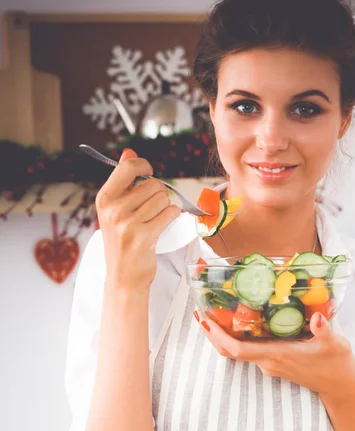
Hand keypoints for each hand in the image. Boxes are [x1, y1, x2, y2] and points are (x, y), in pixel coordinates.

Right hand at [95, 148, 180, 290]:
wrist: (123, 276)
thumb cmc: (122, 241)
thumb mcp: (115, 209)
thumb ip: (123, 180)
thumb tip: (129, 152)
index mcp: (104, 198)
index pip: (128, 167)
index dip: (144, 166)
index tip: (148, 173)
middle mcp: (113, 209)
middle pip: (153, 184)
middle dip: (158, 194)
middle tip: (150, 210)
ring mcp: (128, 223)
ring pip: (163, 198)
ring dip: (165, 208)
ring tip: (154, 220)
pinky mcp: (144, 236)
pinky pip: (170, 213)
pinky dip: (171, 217)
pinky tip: (161, 226)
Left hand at [196, 309, 354, 397]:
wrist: (341, 387)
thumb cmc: (337, 364)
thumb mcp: (335, 343)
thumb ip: (324, 330)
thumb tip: (318, 317)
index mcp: (277, 355)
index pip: (237, 349)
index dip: (217, 337)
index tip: (205, 321)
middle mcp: (268, 362)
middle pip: (230, 350)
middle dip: (213, 333)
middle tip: (201, 311)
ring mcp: (270, 364)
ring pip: (238, 350)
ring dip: (223, 334)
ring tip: (215, 311)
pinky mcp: (275, 363)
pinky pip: (248, 350)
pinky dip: (238, 336)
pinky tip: (239, 320)